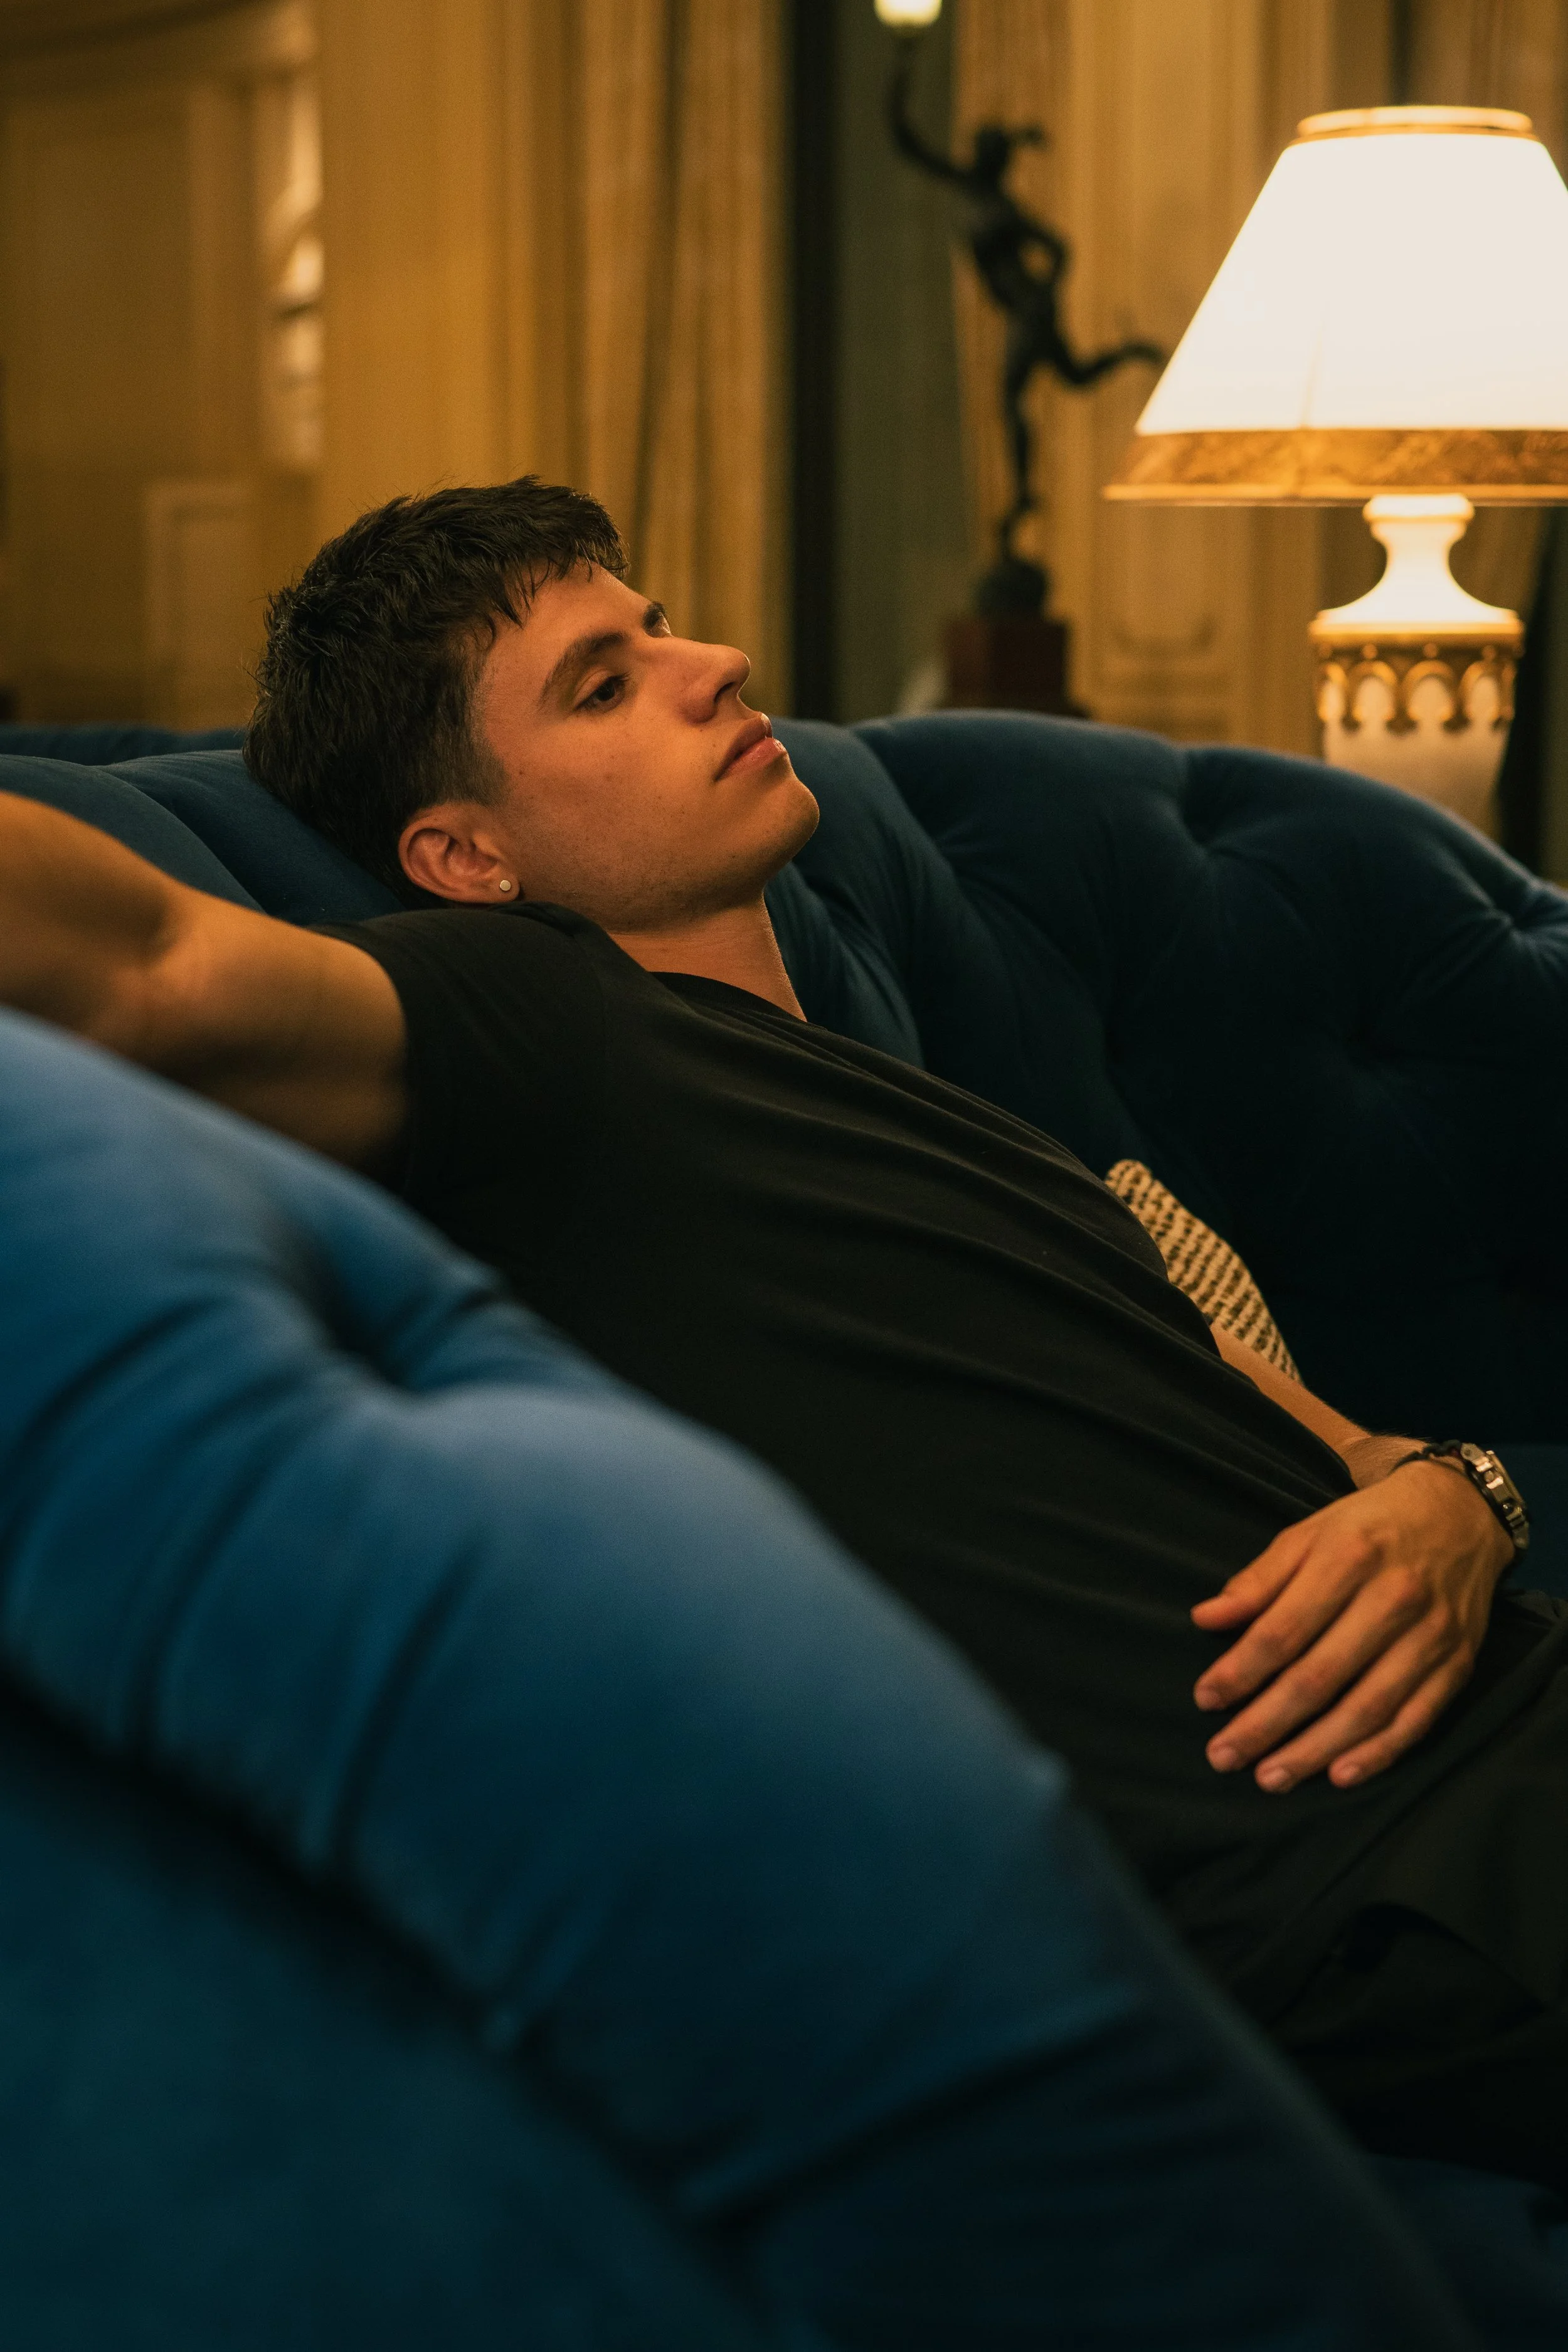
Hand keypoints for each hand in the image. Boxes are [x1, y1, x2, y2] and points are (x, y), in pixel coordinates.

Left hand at [1190, 1461, 1511, 1792]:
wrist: (1460, 1515)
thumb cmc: (1368, 1527)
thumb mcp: (1307, 1534)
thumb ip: (1258, 1580)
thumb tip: (1205, 1619)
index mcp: (1347, 1559)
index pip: (1284, 1630)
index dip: (1241, 1670)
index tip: (1205, 1700)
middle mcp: (1393, 1599)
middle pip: (1320, 1677)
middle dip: (1267, 1723)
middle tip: (1224, 1756)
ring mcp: (1431, 1636)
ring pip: (1366, 1708)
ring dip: (1315, 1750)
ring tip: (1271, 1778)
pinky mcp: (1458, 1665)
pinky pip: (1416, 1720)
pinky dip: (1379, 1753)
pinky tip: (1340, 1775)